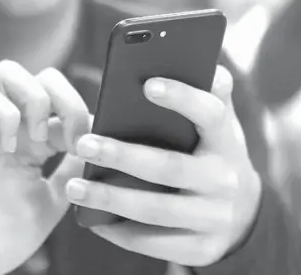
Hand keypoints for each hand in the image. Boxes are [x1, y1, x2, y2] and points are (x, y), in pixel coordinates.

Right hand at [0, 61, 89, 274]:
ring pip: (10, 72)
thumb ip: (72, 171)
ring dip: (36, 101)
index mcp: (34, 144)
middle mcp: (11, 129)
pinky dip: (5, 114)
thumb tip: (96, 145)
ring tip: (38, 139)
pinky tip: (9, 147)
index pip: (63, 105)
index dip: (82, 117)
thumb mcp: (53, 200)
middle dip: (67, 99)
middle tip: (70, 137)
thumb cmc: (5, 235)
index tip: (92, 144)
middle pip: (42, 77)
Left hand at [66, 66, 261, 266]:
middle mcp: (225, 181)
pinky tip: (94, 220)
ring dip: (111, 199)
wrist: (241, 213)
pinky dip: (121, 233)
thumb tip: (199, 65)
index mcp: (226, 142)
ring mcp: (215, 219)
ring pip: (156, 210)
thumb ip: (210, 98)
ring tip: (74, 188)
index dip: (182, 99)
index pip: (211, 114)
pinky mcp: (203, 249)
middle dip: (122, 156)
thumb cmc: (214, 157)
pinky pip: (155, 243)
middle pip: (170, 167)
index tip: (147, 85)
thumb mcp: (218, 129)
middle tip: (83, 145)